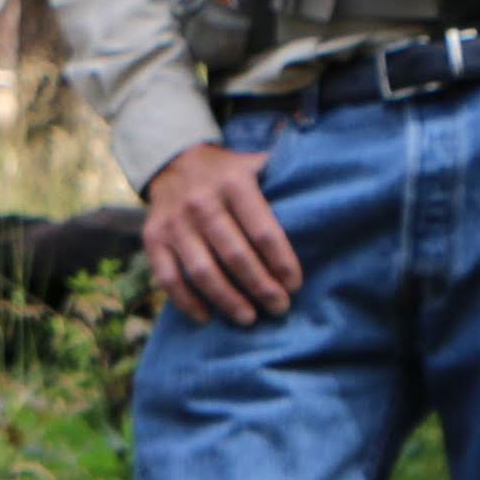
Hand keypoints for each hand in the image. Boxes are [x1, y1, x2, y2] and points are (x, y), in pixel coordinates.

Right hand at [142, 143, 302, 324]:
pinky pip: (169, 279)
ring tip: (249, 317)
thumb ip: (282, 179)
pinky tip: (208, 317)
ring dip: (228, 300)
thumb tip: (326, 194)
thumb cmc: (225, 173)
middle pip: (235, 256)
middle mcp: (202, 203)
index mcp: (234, 183)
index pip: (263, 230)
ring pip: (203, 272)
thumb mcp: (254, 164)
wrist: (172, 161)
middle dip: (260, 287)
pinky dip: (188, 302)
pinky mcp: (154, 240)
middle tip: (278, 307)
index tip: (294, 285)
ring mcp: (175, 224)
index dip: (281, 262)